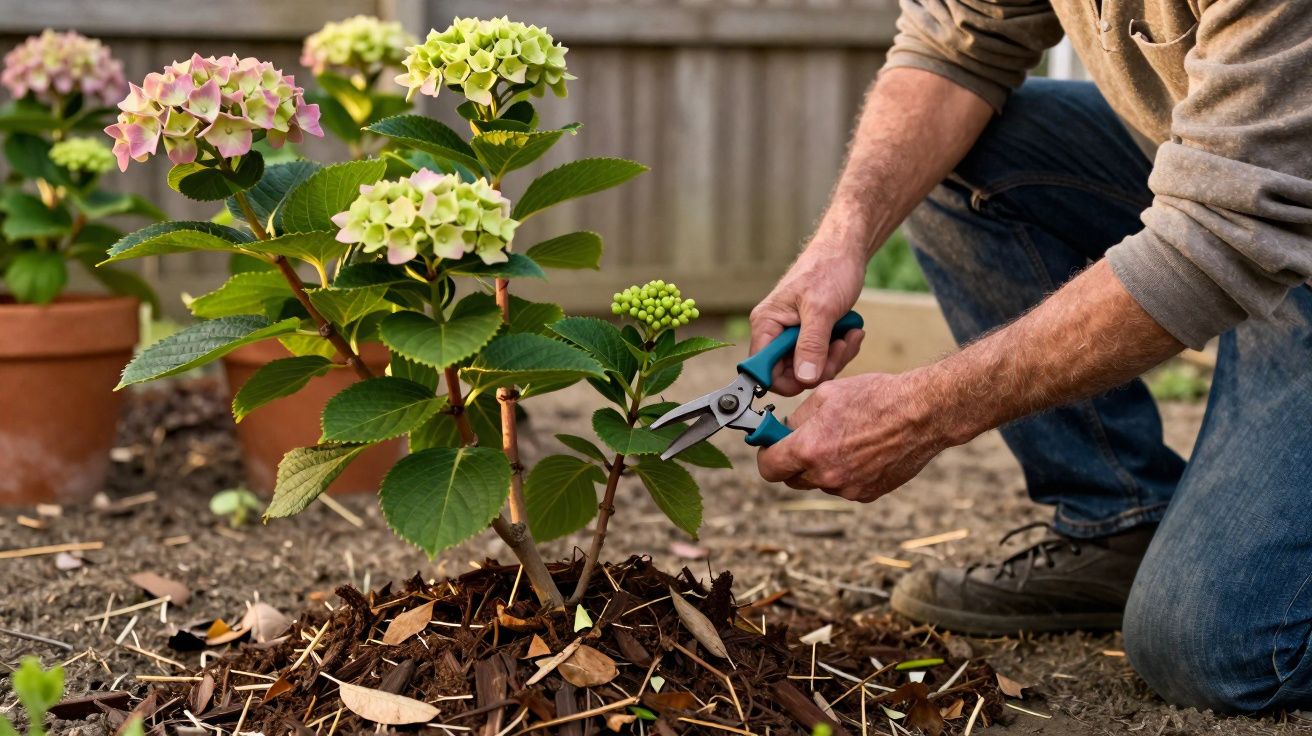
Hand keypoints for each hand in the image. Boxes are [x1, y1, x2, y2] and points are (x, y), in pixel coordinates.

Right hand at [750, 244, 866, 395]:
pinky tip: (851, 332)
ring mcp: (792, 335)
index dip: (788, 380)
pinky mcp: (809, 335)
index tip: (815, 372)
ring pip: (810, 368)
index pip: (763, 371)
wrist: (844, 251)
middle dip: (821, 367)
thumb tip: (804, 378)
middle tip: (841, 347)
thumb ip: (812, 345)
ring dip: (835, 357)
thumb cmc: (829, 268)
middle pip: (791, 374)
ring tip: (850, 334)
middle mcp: (774, 332)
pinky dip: (840, 350)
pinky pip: (822, 357)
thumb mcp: (822, 309)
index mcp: (766, 324)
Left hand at [755, 371, 955, 501]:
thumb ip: (797, 419)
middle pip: (791, 479)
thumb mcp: (825, 395)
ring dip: (821, 467)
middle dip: (793, 461)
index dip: (767, 455)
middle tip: (806, 440)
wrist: (922, 413)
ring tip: (842, 440)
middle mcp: (826, 475)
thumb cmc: (876, 398)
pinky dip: (845, 473)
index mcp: (809, 448)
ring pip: (819, 483)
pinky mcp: (867, 494)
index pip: (768, 468)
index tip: (772, 445)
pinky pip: (843, 487)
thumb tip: (782, 430)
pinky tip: (860, 451)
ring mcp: (848, 488)